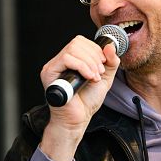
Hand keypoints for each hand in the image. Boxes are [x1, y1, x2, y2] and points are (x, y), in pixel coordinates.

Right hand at [38, 35, 120, 160]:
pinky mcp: (49, 73)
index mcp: (70, 60)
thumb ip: (110, 62)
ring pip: (72, 49)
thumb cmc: (87, 101)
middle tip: (99, 73)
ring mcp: (53, 66)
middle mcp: (60, 61)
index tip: (103, 64)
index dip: (94, 49)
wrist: (78, 119)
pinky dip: (82, 67)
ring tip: (95, 77)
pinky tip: (89, 78)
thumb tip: (109, 46)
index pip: (80, 41)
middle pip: (77, 43)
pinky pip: (66, 60)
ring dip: (90, 62)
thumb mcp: (105, 78)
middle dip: (94, 56)